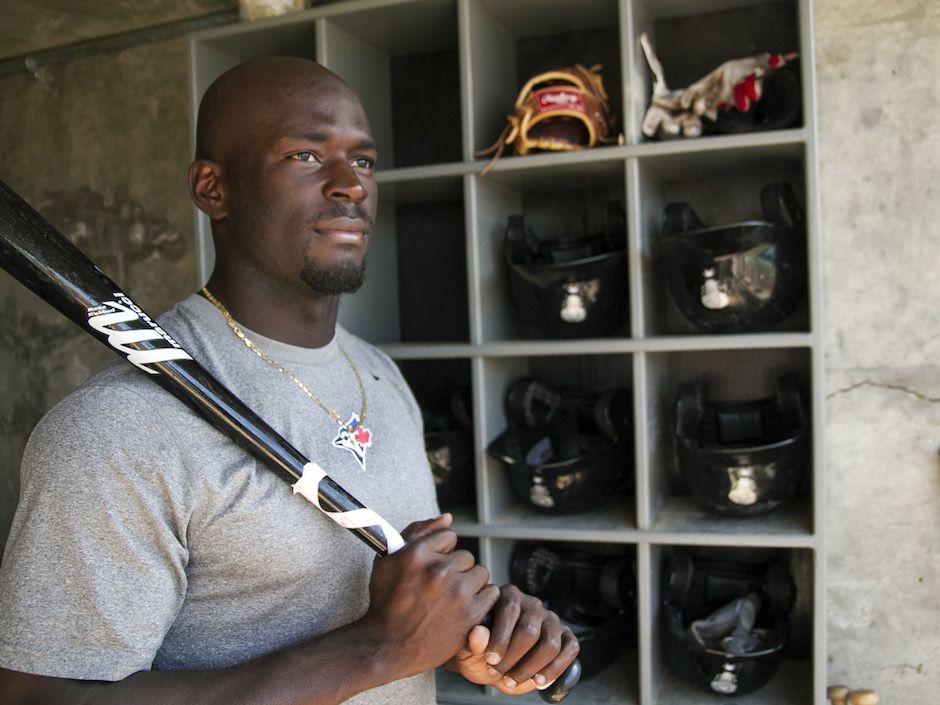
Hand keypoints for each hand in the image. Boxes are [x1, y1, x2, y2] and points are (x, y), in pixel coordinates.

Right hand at [363, 514, 499, 681]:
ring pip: (480, 572)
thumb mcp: (389, 559)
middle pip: (466, 556)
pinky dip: (481, 599)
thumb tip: (448, 517)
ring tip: (452, 599)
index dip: (440, 553)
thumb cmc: (386, 601)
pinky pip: (491, 593)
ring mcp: (456, 591)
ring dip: (470, 583)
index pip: (449, 537)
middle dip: (455, 570)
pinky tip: (465, 608)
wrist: (387, 645)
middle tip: (440, 588)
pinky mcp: (471, 613)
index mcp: (418, 552)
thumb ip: (418, 531)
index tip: (432, 569)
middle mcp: (439, 569)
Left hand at [451, 585, 579, 694]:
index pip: (509, 610)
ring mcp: (551, 619)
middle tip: (499, 674)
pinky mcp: (566, 635)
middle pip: (529, 631)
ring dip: (531, 668)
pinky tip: (538, 680)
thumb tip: (478, 632)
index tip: (490, 660)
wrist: (496, 666)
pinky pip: (569, 649)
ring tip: (513, 680)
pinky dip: (555, 669)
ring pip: (550, 644)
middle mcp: (532, 604)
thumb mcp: (470, 650)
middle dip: (513, 658)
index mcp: (509, 596)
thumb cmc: (481, 654)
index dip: (500, 638)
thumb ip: (474, 642)